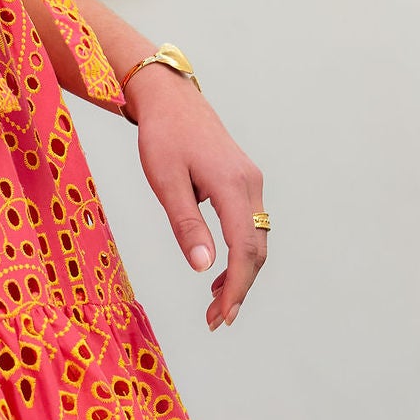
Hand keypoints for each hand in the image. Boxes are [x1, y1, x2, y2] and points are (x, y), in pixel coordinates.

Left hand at [128, 72, 268, 330]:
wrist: (171, 99)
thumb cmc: (162, 136)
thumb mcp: (165, 181)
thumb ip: (186, 224)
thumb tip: (203, 267)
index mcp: (232, 184)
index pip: (244, 247)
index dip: (237, 286)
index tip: (223, 315)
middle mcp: (250, 184)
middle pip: (256, 248)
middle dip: (240, 288)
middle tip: (216, 320)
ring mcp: (251, 182)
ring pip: (256, 239)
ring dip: (241, 273)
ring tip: (216, 304)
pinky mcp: (244, 182)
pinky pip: (250, 225)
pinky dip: (239, 253)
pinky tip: (219, 272)